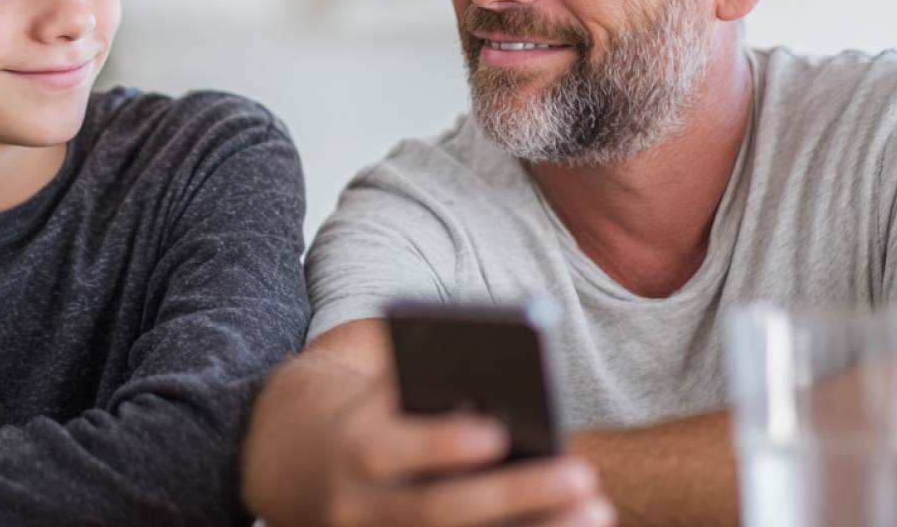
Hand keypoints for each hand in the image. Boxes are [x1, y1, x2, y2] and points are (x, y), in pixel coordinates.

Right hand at [309, 382, 613, 526]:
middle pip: (436, 511)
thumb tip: (503, 384)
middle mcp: (360, 507)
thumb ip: (430, 386)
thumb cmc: (372, 417)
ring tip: (596, 509)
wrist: (299, 468)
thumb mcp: (384, 393)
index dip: (441, 444)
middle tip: (583, 474)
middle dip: (513, 494)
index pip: (395, 449)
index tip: (497, 433)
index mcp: (356, 448)